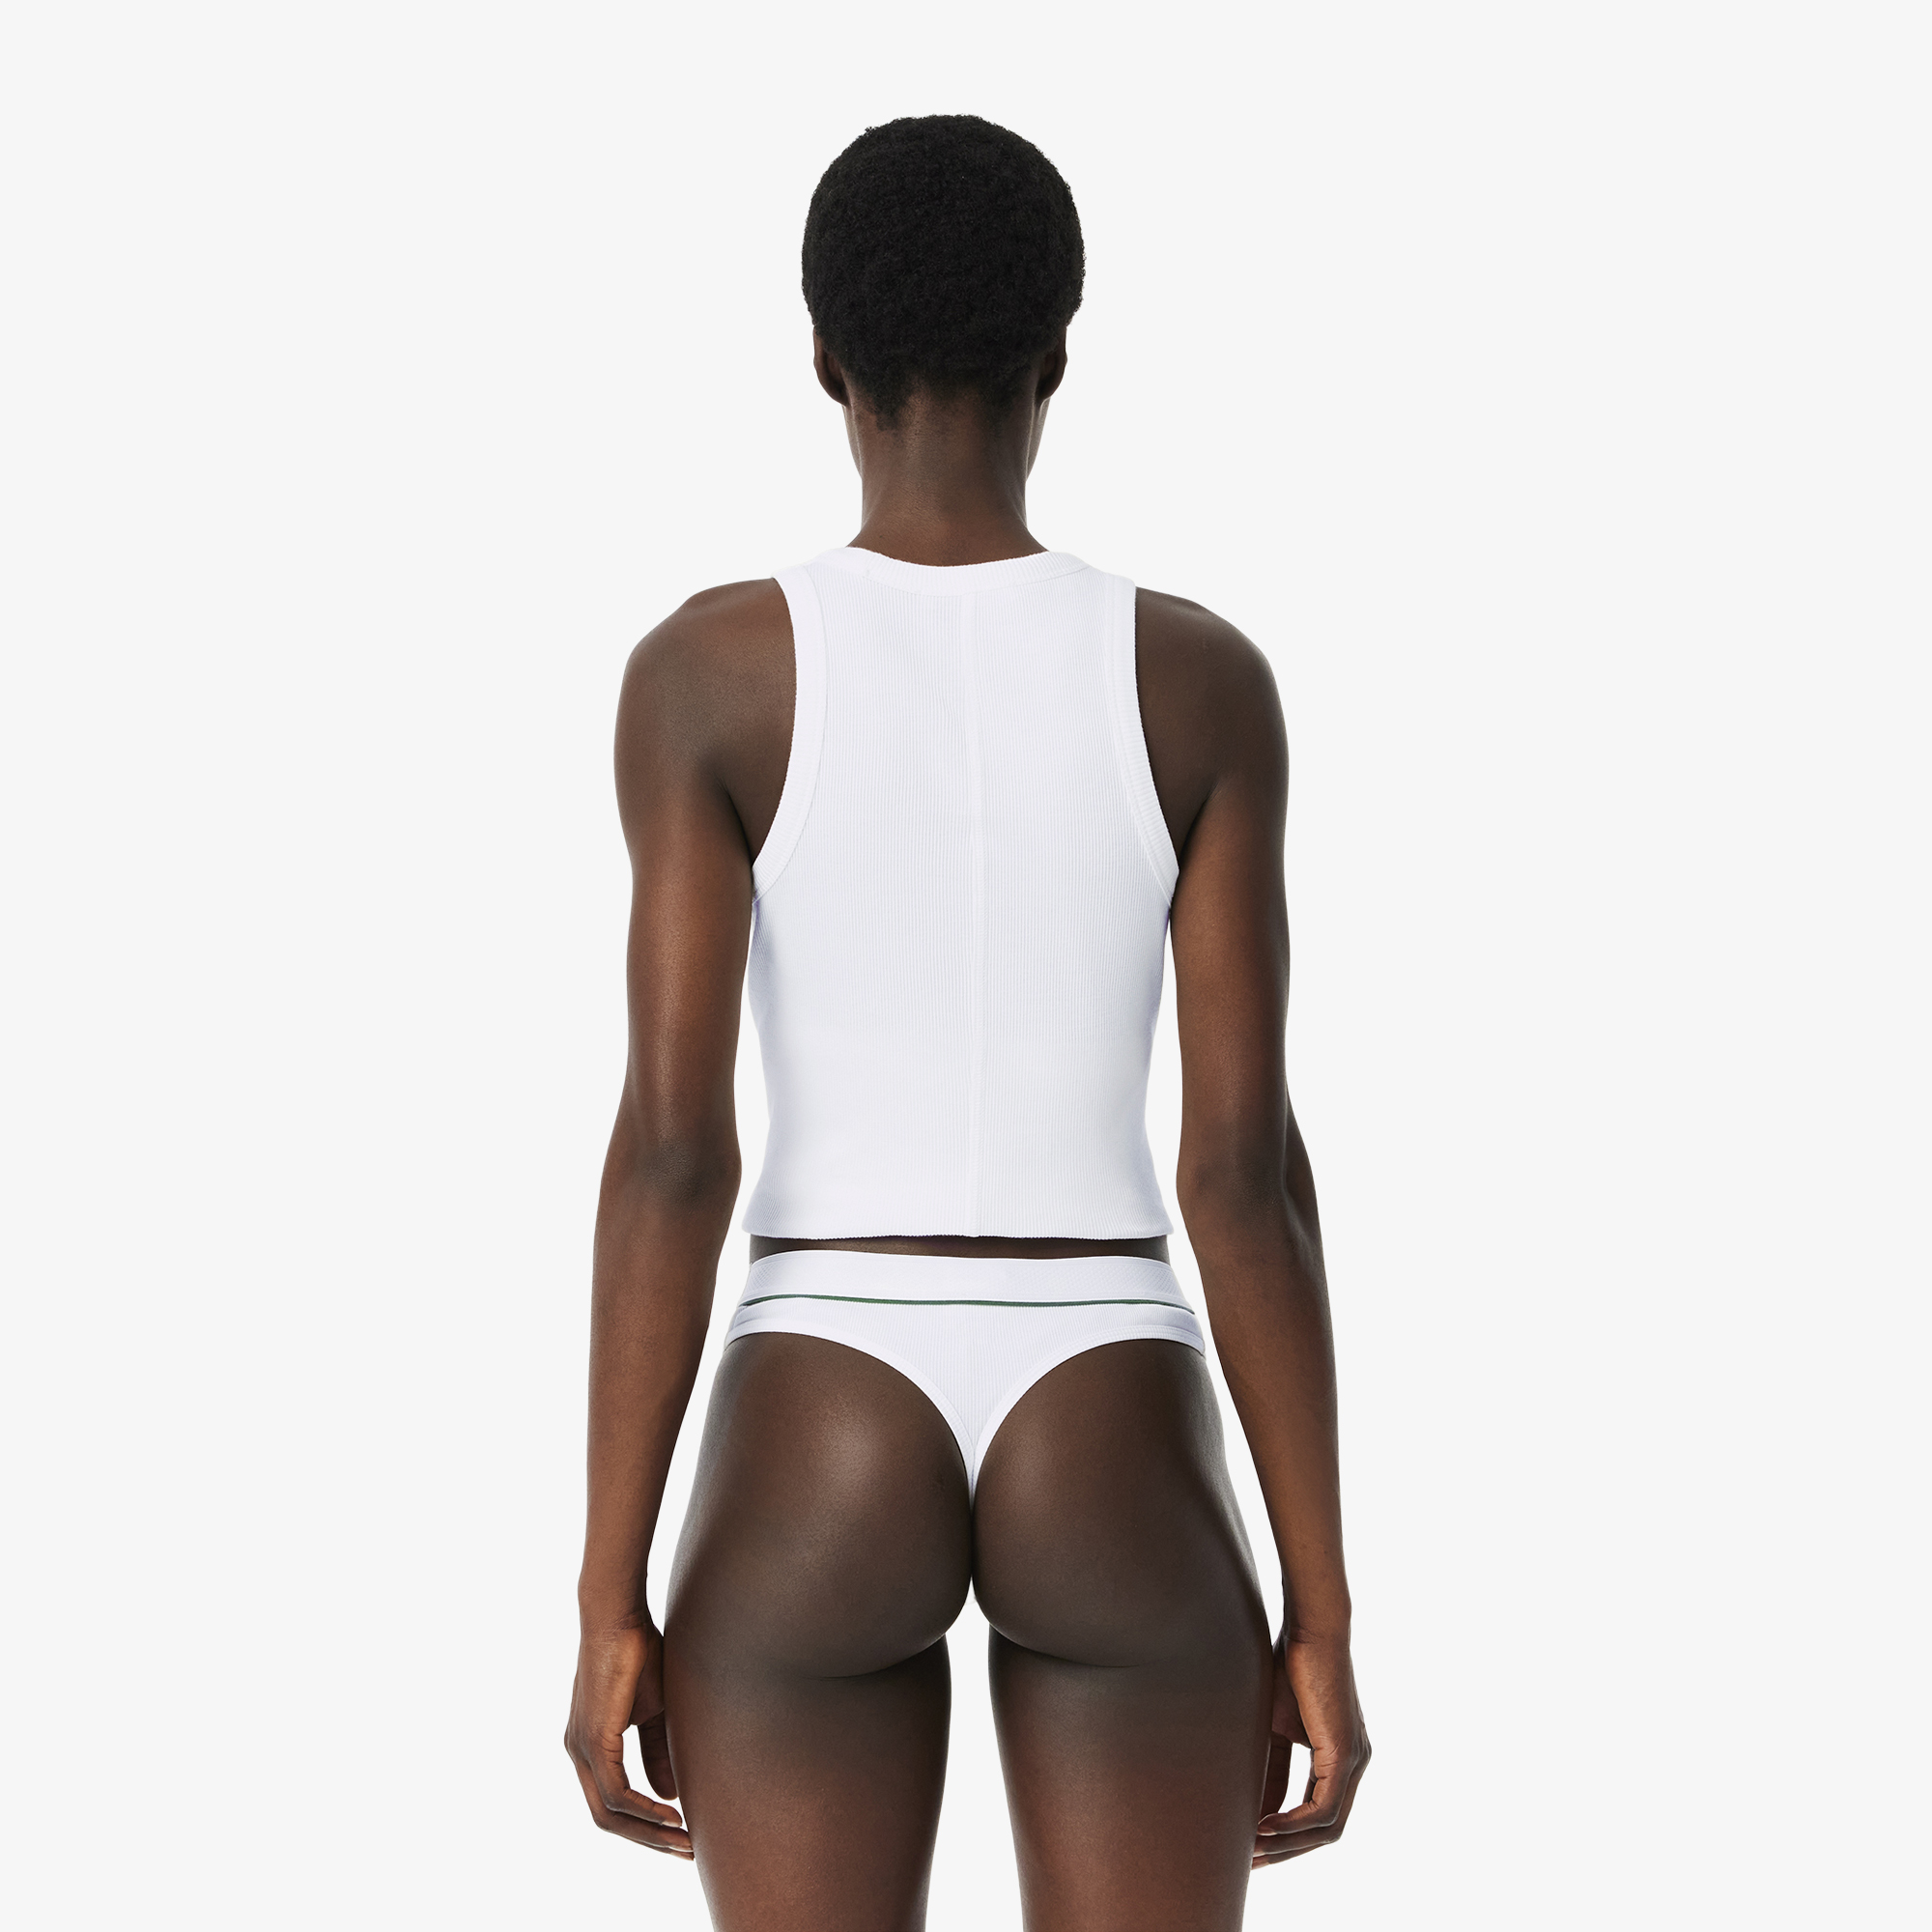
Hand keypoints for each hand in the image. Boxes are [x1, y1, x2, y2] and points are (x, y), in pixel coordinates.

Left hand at [564, 1618, 691, 1858]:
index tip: (680, 1834)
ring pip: (609, 1812)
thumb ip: (656, 1752)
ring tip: (684, 1840)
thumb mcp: (654, 1710)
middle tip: (686, 1851)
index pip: (611, 1803)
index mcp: (589, 1747)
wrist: (620, 1616)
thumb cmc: (638, 1653)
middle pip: (607, 1819)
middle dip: (648, 1841)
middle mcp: (577, 1753)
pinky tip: (671, 1814)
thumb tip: (668, 1795)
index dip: (644, 1826)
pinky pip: (616, 1792)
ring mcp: (580, 1748)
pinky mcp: (593, 1739)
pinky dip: (644, 1809)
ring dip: (649, 1832)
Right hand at [1254, 1628, 1369, 1868]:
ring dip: (1288, 1843)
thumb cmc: (1286, 1666)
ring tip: (1252, 1850)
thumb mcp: (1272, 1726)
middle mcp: (1353, 1764)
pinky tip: (1266, 1828)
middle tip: (1250, 1863)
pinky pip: (1325, 1808)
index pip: (1316, 1813)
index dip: (1285, 1836)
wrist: (1309, 1628)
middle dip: (1287, 1850)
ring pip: (1328, 1826)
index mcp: (1338, 1757)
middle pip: (1326, 1829)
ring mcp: (1354, 1761)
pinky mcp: (1347, 1754)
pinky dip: (1295, 1824)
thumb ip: (1270, 1766)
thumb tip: (1255, 1807)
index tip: (1251, 1848)